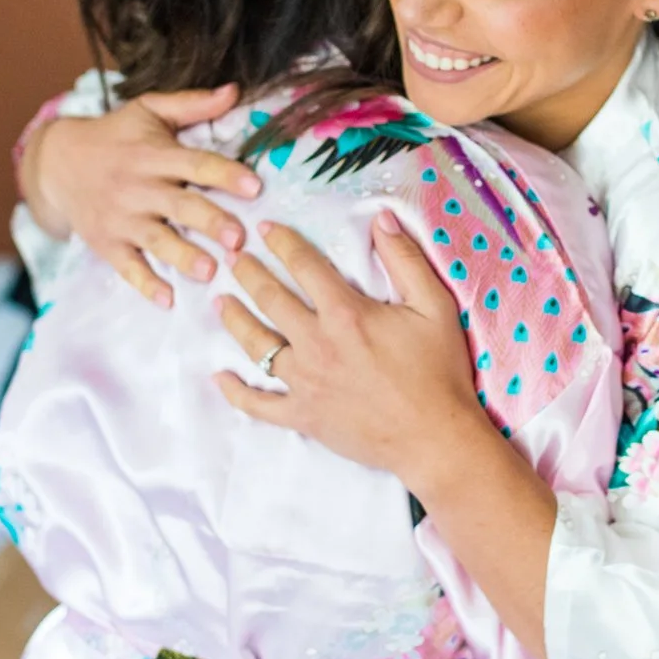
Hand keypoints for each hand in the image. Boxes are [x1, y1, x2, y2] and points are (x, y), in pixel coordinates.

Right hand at [22, 86, 261, 305]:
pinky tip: (167, 299)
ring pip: (155, 239)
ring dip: (182, 256)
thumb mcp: (148, 110)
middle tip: (238, 238)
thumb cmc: (115, 136)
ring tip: (209, 271)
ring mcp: (121, 218)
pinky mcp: (106, 243)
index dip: (224, 174)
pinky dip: (145, 284)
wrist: (56, 162)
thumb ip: (192, 104)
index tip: (254, 187)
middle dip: (209, 221)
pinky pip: (127, 267)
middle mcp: (138, 187)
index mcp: (153, 154)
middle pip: (179, 205)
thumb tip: (235, 91)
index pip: (195, 163)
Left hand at [219, 213, 562, 658]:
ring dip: (234, 320)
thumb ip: (406, 260)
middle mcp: (316, 344)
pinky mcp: (303, 416)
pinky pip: (258, 404)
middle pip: (270, 300)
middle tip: (231, 258)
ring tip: (220, 302)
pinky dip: (235, 391)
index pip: (303, 266)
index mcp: (345, 313)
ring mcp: (304, 383)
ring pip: (256, 345)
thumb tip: (381, 219)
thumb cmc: (439, 372)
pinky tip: (219, 377)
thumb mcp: (435, 306)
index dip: (281, 242)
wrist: (435, 438)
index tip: (264, 229)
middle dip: (248, 274)